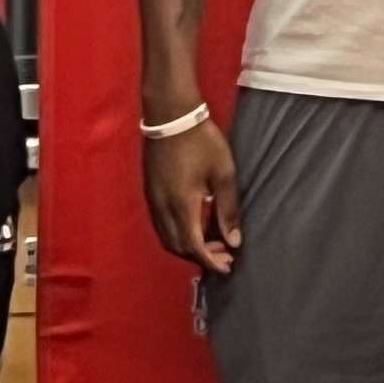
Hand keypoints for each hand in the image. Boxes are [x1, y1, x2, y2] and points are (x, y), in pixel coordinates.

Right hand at [144, 114, 242, 272]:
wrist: (171, 115)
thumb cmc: (202, 142)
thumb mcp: (224, 174)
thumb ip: (228, 209)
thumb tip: (233, 241)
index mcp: (181, 205)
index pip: (193, 247)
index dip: (210, 261)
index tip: (227, 266)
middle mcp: (162, 208)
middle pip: (177, 247)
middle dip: (200, 256)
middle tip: (224, 255)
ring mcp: (152, 200)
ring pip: (167, 237)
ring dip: (188, 247)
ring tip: (212, 243)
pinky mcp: (150, 192)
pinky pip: (161, 225)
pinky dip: (178, 234)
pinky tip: (195, 226)